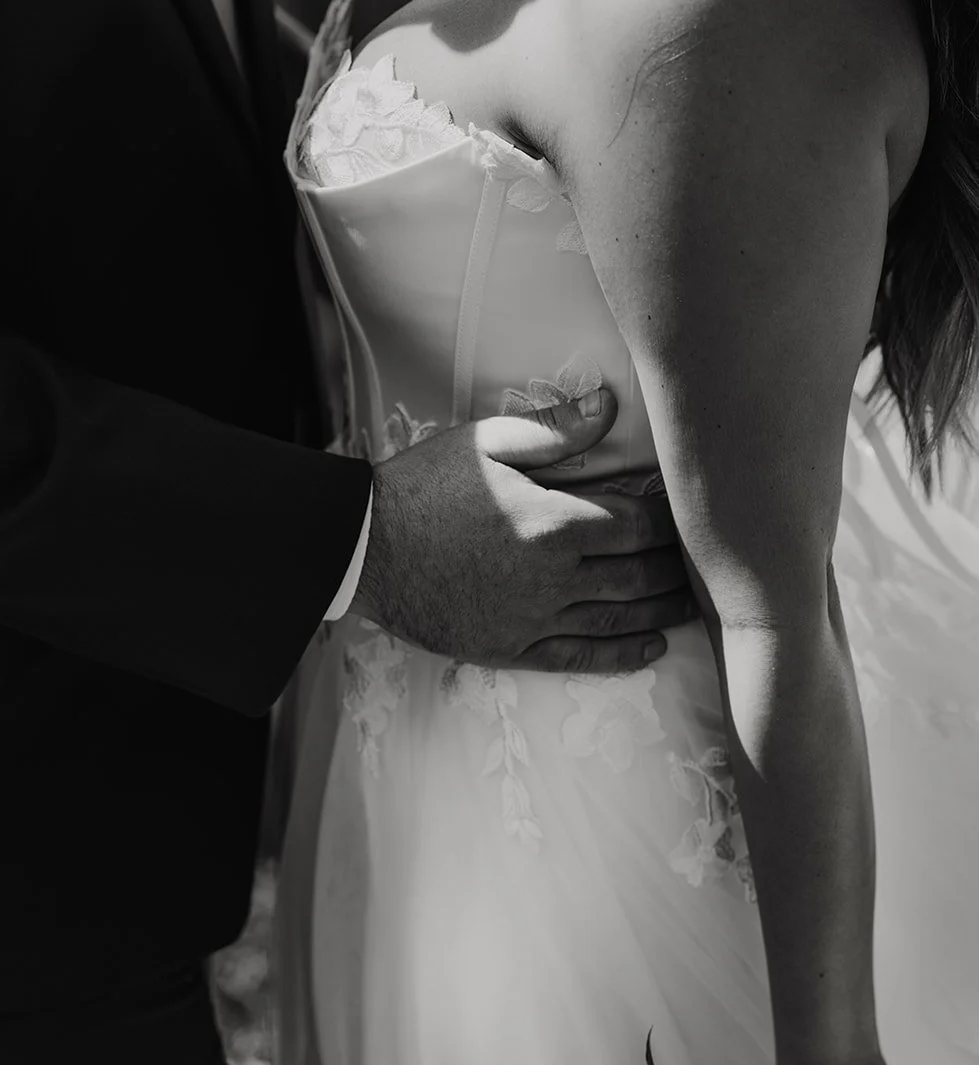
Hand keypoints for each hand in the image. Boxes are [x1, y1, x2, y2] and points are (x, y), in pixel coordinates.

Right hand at [351, 389, 692, 673]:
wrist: (363, 549)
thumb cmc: (422, 488)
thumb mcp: (485, 441)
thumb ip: (555, 429)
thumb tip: (610, 405)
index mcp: (554, 523)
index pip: (639, 525)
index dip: (671, 521)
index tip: (688, 516)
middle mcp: (554, 580)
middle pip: (638, 577)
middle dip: (675, 570)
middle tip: (700, 564)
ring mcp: (534, 621)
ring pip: (618, 620)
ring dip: (661, 613)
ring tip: (690, 606)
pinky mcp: (511, 650)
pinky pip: (579, 658)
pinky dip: (621, 656)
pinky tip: (650, 649)